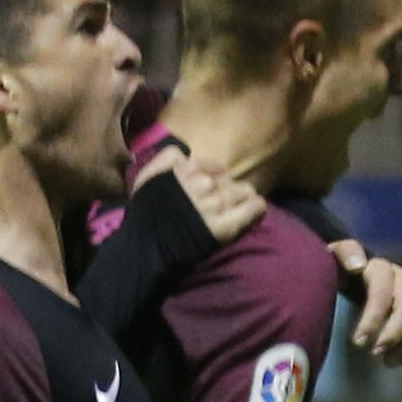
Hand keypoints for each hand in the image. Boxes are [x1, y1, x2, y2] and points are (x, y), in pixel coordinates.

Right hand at [136, 145, 265, 245]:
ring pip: (243, 190)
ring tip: (237, 208)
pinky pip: (253, 207)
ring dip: (241, 199)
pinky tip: (255, 210)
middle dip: (226, 189)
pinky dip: (256, 208)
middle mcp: (202, 184)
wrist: (146, 247)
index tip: (210, 189)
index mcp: (186, 170)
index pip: (214, 167)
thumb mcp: (147, 177)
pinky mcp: (226, 226)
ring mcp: (216, 204)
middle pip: (229, 180)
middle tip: (221, 203)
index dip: (214, 177)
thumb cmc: (145, 214)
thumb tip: (187, 153)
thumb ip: (165, 158)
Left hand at [328, 242, 401, 366]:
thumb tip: (358, 266)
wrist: (346, 275)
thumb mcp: (332, 258)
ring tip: (384, 360)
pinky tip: (392, 360)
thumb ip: (343, 254)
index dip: (374, 313)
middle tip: (372, 353)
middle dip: (392, 332)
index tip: (358, 341)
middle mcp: (400, 278)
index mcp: (379, 267)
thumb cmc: (336, 269)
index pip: (382, 286)